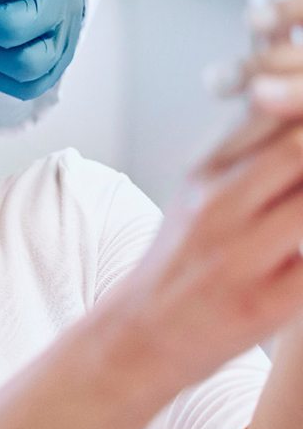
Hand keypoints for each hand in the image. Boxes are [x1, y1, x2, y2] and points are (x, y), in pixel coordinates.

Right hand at [111, 0, 302, 387]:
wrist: (141, 332)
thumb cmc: (177, 264)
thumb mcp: (197, 196)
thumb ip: (243, 157)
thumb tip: (284, 114)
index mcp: (205, 173)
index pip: (269, 113)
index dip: (299, 95)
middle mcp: (219, 204)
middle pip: (297, 147)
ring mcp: (241, 252)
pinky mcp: (264, 302)